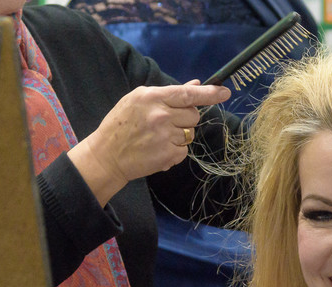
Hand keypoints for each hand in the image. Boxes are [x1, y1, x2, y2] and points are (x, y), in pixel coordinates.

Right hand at [67, 80, 230, 205]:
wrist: (106, 155)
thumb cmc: (121, 125)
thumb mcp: (138, 101)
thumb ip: (168, 93)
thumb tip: (195, 84)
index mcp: (151, 97)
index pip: (187, 94)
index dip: (209, 94)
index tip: (225, 93)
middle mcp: (160, 115)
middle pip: (194, 115)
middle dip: (186, 118)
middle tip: (167, 123)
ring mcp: (164, 136)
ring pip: (190, 133)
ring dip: (179, 136)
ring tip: (157, 138)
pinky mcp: (167, 155)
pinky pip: (184, 151)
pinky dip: (175, 152)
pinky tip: (157, 150)